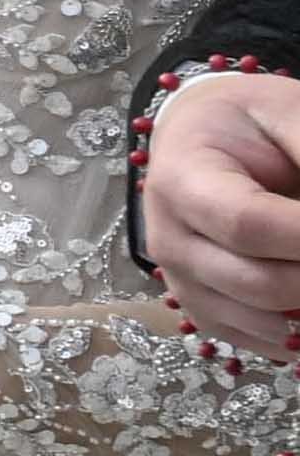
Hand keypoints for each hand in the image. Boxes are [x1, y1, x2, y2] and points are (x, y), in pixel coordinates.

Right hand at [147, 64, 299, 348]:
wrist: (200, 140)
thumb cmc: (251, 122)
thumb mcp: (290, 113)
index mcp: (182, 179)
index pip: (250, 224)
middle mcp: (168, 239)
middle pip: (261, 284)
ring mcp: (181, 283)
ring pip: (268, 322)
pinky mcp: (203, 312)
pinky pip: (264, 342)